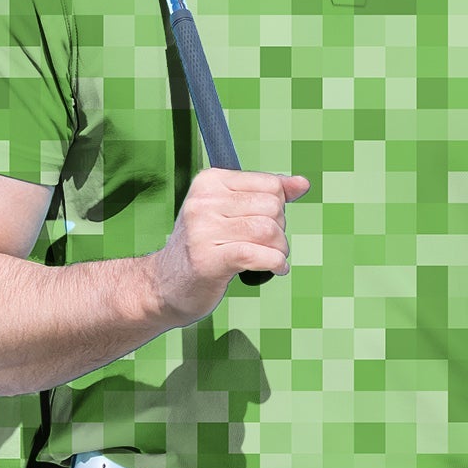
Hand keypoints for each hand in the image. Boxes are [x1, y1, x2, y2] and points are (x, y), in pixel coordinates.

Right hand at [143, 166, 309, 322]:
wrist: (164, 285)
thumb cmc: (203, 248)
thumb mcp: (230, 212)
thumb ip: (267, 195)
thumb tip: (302, 184)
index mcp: (210, 182)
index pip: (270, 185)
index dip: (279, 208)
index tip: (264, 224)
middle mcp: (203, 201)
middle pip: (273, 207)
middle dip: (280, 230)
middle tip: (266, 246)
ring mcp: (203, 230)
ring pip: (269, 231)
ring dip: (280, 250)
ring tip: (272, 259)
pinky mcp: (208, 260)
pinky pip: (259, 255)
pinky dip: (276, 263)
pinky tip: (276, 269)